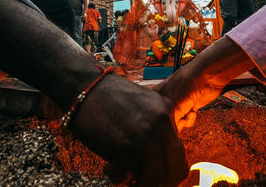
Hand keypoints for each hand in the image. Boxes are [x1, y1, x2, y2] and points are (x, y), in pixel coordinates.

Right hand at [70, 73, 187, 185]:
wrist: (86, 87)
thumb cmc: (111, 98)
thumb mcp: (145, 105)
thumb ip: (158, 126)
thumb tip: (163, 156)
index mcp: (166, 113)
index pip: (180, 155)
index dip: (171, 171)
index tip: (161, 176)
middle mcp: (160, 125)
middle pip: (175, 171)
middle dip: (162, 183)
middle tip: (146, 181)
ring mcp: (143, 137)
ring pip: (153, 179)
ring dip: (139, 183)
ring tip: (126, 175)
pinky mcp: (123, 148)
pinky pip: (125, 177)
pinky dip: (117, 177)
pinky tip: (109, 167)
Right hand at [154, 65, 223, 131]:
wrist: (206, 78)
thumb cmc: (186, 85)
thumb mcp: (172, 107)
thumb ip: (167, 123)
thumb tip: (165, 136)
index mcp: (155, 96)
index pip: (154, 117)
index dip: (161, 123)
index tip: (168, 123)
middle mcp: (165, 100)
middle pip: (166, 121)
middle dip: (175, 122)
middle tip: (179, 117)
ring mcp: (178, 103)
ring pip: (177, 122)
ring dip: (184, 121)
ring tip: (187, 112)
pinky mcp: (188, 106)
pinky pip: (186, 120)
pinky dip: (190, 118)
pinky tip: (192, 111)